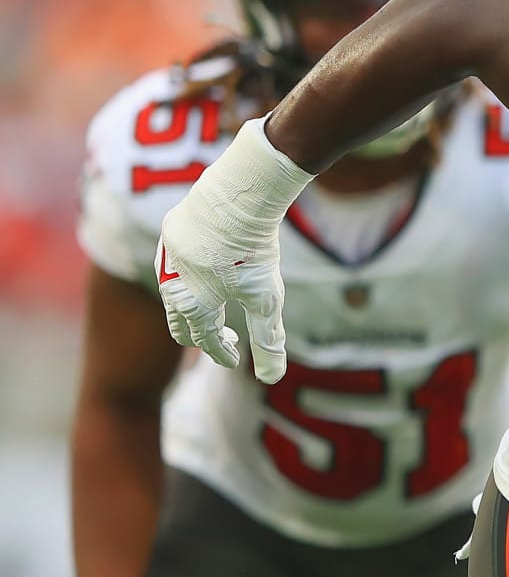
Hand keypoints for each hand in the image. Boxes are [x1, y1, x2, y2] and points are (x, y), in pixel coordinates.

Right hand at [155, 125, 296, 383]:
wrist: (234, 197)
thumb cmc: (252, 252)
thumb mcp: (266, 300)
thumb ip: (267, 340)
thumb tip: (273, 379)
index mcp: (191, 305)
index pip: (205, 340)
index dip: (223, 353)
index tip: (235, 361)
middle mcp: (170, 284)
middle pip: (179, 321)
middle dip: (200, 335)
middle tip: (223, 338)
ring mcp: (167, 255)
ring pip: (172, 291)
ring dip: (191, 305)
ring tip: (214, 306)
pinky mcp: (171, 231)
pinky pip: (174, 261)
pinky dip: (188, 275)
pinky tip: (205, 268)